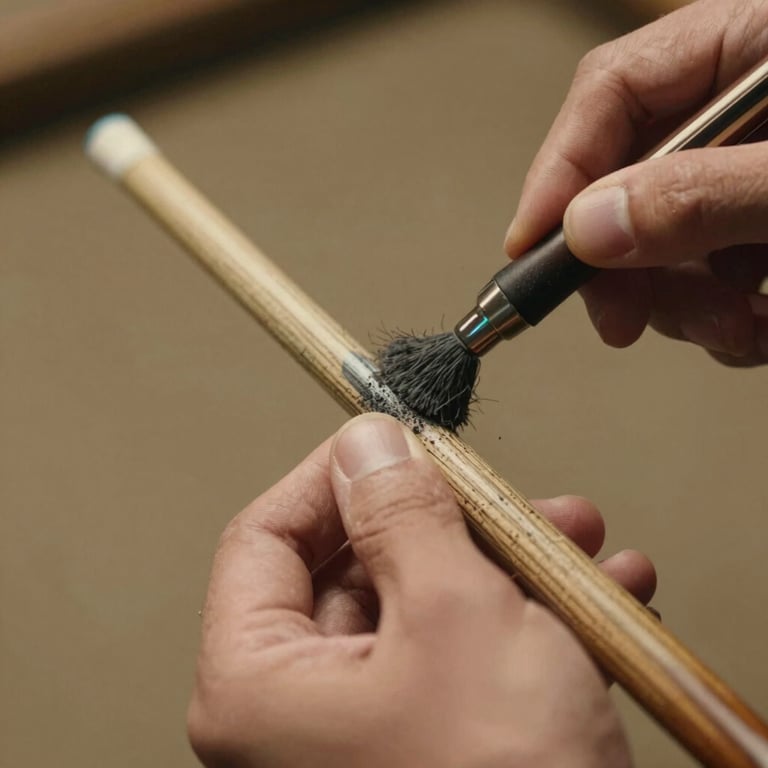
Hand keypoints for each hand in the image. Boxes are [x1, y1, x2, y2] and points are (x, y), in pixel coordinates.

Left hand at [188, 413, 654, 767]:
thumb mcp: (454, 618)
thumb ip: (405, 515)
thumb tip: (370, 445)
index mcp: (260, 689)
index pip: (264, 539)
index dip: (331, 478)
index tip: (391, 440)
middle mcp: (303, 715)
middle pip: (361, 568)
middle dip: (449, 520)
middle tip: (501, 493)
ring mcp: (373, 732)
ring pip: (430, 606)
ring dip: (508, 563)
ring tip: (574, 537)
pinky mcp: (437, 745)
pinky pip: (473, 655)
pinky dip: (532, 617)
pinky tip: (595, 592)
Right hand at [505, 0, 767, 365]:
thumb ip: (703, 195)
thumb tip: (589, 228)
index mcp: (752, 42)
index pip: (610, 92)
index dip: (558, 173)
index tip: (530, 246)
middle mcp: (741, 106)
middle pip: (626, 180)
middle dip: (624, 267)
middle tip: (622, 319)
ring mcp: (748, 169)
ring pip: (662, 241)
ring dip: (682, 306)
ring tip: (736, 332)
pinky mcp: (762, 221)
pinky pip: (707, 271)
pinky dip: (718, 316)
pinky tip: (752, 330)